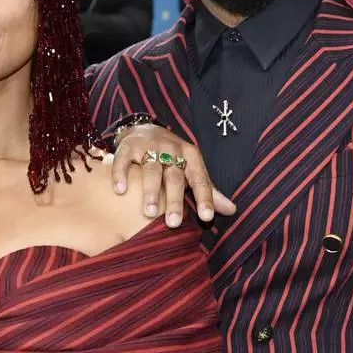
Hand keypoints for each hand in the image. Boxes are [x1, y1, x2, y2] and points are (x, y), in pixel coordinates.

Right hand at [111, 126, 235, 227]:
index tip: (207, 218)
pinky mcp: (128, 147)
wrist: (145, 128)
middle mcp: (172, 150)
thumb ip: (208, 190)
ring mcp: (149, 147)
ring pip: (152, 170)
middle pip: (175, 177)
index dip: (205, 198)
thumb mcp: (192, 169)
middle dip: (174, 200)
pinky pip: (124, 160)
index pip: (200, 180)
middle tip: (173, 223)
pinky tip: (120, 190)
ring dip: (150, 191)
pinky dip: (121, 174)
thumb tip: (232, 210)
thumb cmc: (173, 156)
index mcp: (191, 157)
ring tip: (148, 212)